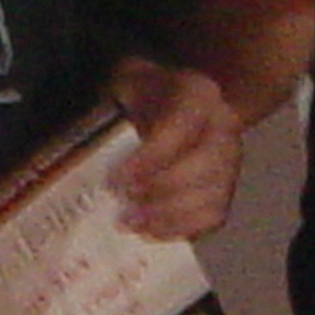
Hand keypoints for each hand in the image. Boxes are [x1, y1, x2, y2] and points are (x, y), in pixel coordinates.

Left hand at [107, 58, 240, 239]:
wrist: (174, 100)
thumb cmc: (146, 94)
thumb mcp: (126, 83)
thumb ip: (111, 106)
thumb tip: (83, 139)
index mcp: (199, 93)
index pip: (181, 129)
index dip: (150, 158)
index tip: (117, 178)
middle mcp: (223, 127)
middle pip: (201, 167)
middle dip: (159, 190)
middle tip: (124, 202)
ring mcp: (230, 160)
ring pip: (210, 197)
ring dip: (168, 216)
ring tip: (131, 222)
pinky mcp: (226, 188)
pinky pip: (211, 217)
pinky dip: (180, 228)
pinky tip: (150, 230)